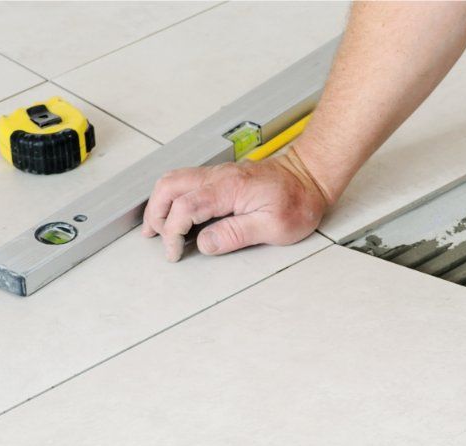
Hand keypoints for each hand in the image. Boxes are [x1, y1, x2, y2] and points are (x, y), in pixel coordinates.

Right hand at [140, 147, 330, 261]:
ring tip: (155, 227)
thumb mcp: (274, 227)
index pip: (186, 207)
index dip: (174, 232)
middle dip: (157, 214)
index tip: (176, 252)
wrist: (310, 176)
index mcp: (230, 188)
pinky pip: (185, 180)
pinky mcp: (219, 176)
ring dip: (159, 203)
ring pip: (173, 180)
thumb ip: (235, 235)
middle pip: (170, 187)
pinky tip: (172, 213)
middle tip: (156, 238)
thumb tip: (204, 243)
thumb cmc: (298, 201)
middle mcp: (218, 176)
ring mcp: (217, 173)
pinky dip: (171, 197)